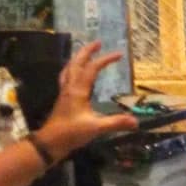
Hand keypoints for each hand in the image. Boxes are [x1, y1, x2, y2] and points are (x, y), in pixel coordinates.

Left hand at [38, 42, 137, 156]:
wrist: (50, 143)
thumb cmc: (71, 133)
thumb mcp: (96, 128)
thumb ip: (116, 123)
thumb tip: (136, 121)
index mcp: (78, 90)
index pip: (92, 68)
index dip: (105, 59)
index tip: (119, 54)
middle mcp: (70, 87)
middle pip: (76, 63)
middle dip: (87, 51)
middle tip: (98, 43)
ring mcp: (64, 92)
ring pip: (69, 69)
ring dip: (78, 58)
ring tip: (86, 53)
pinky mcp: (62, 99)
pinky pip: (66, 77)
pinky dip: (72, 70)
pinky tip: (75, 74)